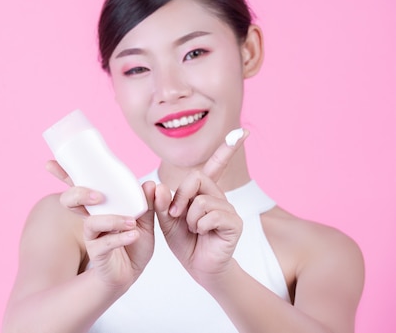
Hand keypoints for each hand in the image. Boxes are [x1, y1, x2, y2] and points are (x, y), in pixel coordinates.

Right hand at [46, 160, 154, 290]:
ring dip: (111, 220)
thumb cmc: (133, 242)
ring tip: (131, 222)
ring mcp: (92, 236)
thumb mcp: (146, 220)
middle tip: (99, 196)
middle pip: (71, 201)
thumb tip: (150, 183)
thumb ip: (148, 203)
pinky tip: (133, 234)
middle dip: (80, 193)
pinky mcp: (98, 253)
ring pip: (91, 222)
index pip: (79, 186)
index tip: (49, 163)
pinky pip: (105, 243)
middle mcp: (91, 218)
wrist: (132, 272)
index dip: (63, 174)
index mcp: (99, 206)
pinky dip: (121, 238)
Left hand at [153, 130, 247, 283]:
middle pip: (197, 178)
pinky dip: (201, 225)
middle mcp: (218, 196)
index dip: (227, 149)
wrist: (198, 266)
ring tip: (193, 229)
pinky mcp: (234, 222)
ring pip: (202, 200)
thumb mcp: (166, 220)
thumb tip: (157, 185)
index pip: (216, 165)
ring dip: (190, 218)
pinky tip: (203, 233)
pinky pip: (212, 215)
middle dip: (180, 197)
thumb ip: (160, 203)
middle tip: (175, 214)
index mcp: (203, 191)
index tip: (242, 132)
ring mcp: (228, 208)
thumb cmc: (185, 241)